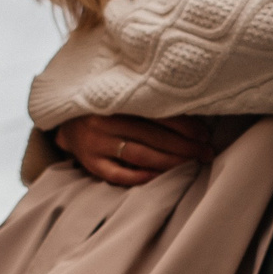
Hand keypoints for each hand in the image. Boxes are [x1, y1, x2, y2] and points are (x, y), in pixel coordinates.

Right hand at [55, 114, 213, 186]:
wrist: (66, 119)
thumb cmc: (106, 107)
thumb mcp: (122, 97)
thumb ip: (149, 103)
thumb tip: (194, 120)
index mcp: (116, 100)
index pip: (157, 113)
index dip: (184, 126)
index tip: (205, 135)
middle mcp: (105, 121)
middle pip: (152, 136)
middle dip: (184, 147)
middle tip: (206, 153)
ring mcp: (96, 143)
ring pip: (139, 155)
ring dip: (169, 162)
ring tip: (191, 164)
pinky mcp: (90, 163)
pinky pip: (118, 174)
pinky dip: (141, 176)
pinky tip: (160, 176)